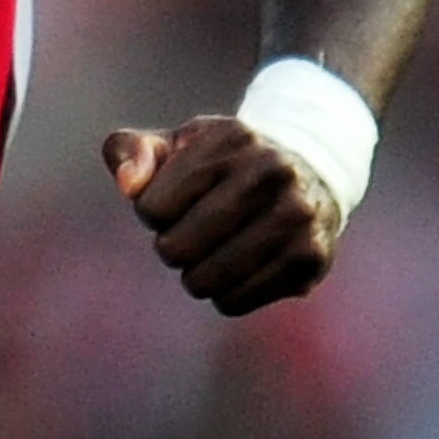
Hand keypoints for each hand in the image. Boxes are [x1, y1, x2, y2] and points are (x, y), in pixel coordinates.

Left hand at [104, 114, 342, 313]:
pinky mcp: (310, 258)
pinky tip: (242, 269)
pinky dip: (226, 294)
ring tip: (215, 252)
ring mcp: (297, 215)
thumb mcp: (175, 146)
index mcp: (232, 137)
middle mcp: (272, 170)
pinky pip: (235, 301)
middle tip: (194, 233)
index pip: (152, 208)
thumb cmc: (222, 167)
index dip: (153, 212)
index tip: (177, 201)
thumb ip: (130, 152)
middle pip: (176, 248)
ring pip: (205, 280)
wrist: (310, 178)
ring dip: (197, 275)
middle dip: (173, 247)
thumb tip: (127, 184)